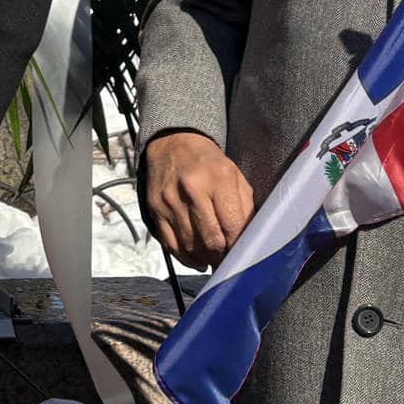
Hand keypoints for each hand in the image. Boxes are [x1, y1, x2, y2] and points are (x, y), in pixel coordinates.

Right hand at [142, 130, 253, 268]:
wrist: (173, 144)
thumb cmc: (208, 163)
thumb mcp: (235, 176)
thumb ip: (245, 208)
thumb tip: (247, 241)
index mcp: (218, 178)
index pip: (233, 225)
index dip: (239, 246)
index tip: (242, 255)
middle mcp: (192, 189)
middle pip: (211, 240)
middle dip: (223, 256)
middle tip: (228, 260)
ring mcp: (170, 201)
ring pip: (191, 246)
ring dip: (205, 258)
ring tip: (214, 258)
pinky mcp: (155, 209)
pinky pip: (171, 245)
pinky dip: (186, 258)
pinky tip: (197, 258)